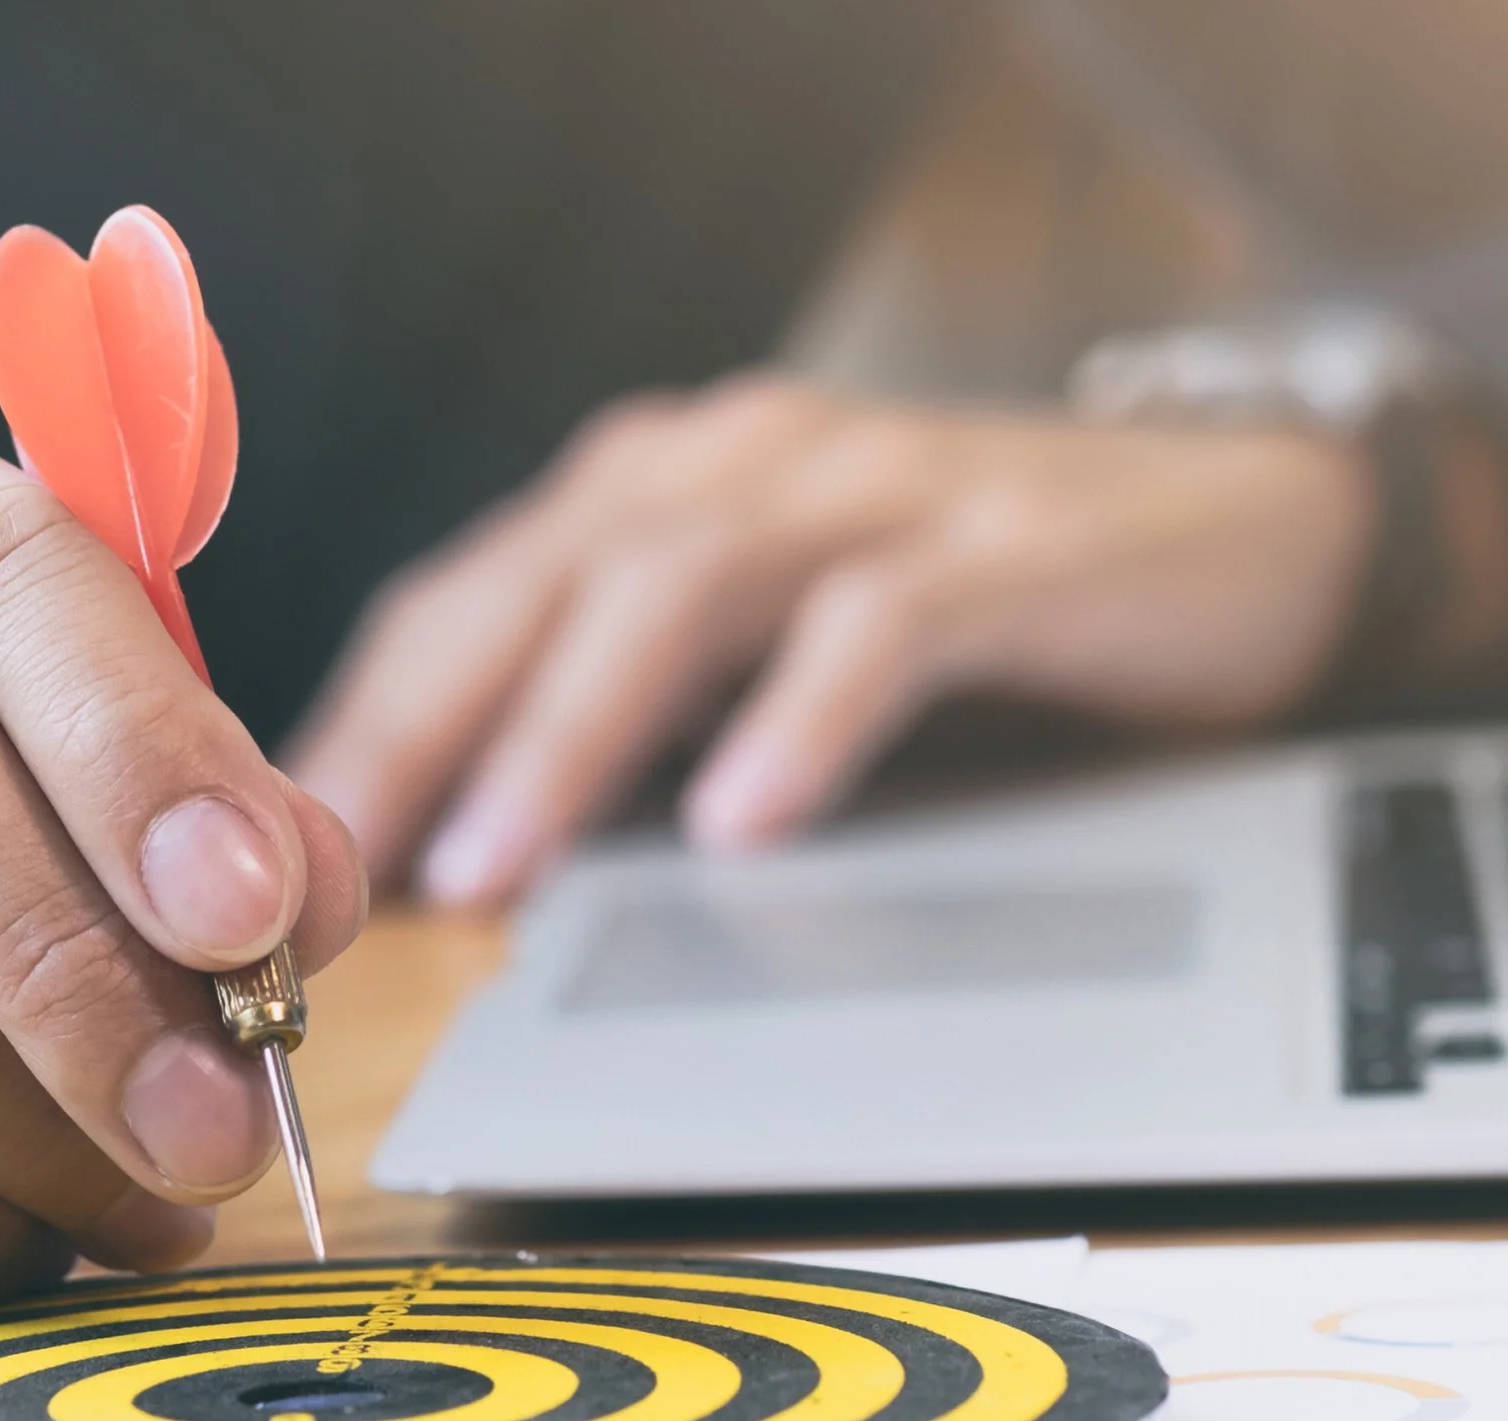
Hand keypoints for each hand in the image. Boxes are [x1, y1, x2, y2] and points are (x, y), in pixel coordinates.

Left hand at [290, 375, 1372, 903]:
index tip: (279, 851)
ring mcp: (874, 492)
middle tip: (340, 868)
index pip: (469, 596)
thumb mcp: (761, 647)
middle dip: (424, 726)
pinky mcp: (1006, 545)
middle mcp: (742, 465)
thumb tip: (463, 853)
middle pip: (540, 579)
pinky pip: (880, 623)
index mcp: (660, 493)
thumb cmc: (958, 603)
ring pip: (681, 585)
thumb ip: (629, 709)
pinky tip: (739, 822)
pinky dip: (798, 720)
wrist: (1228, 527)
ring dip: (570, 731)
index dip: (367, 720)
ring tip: (495, 867)